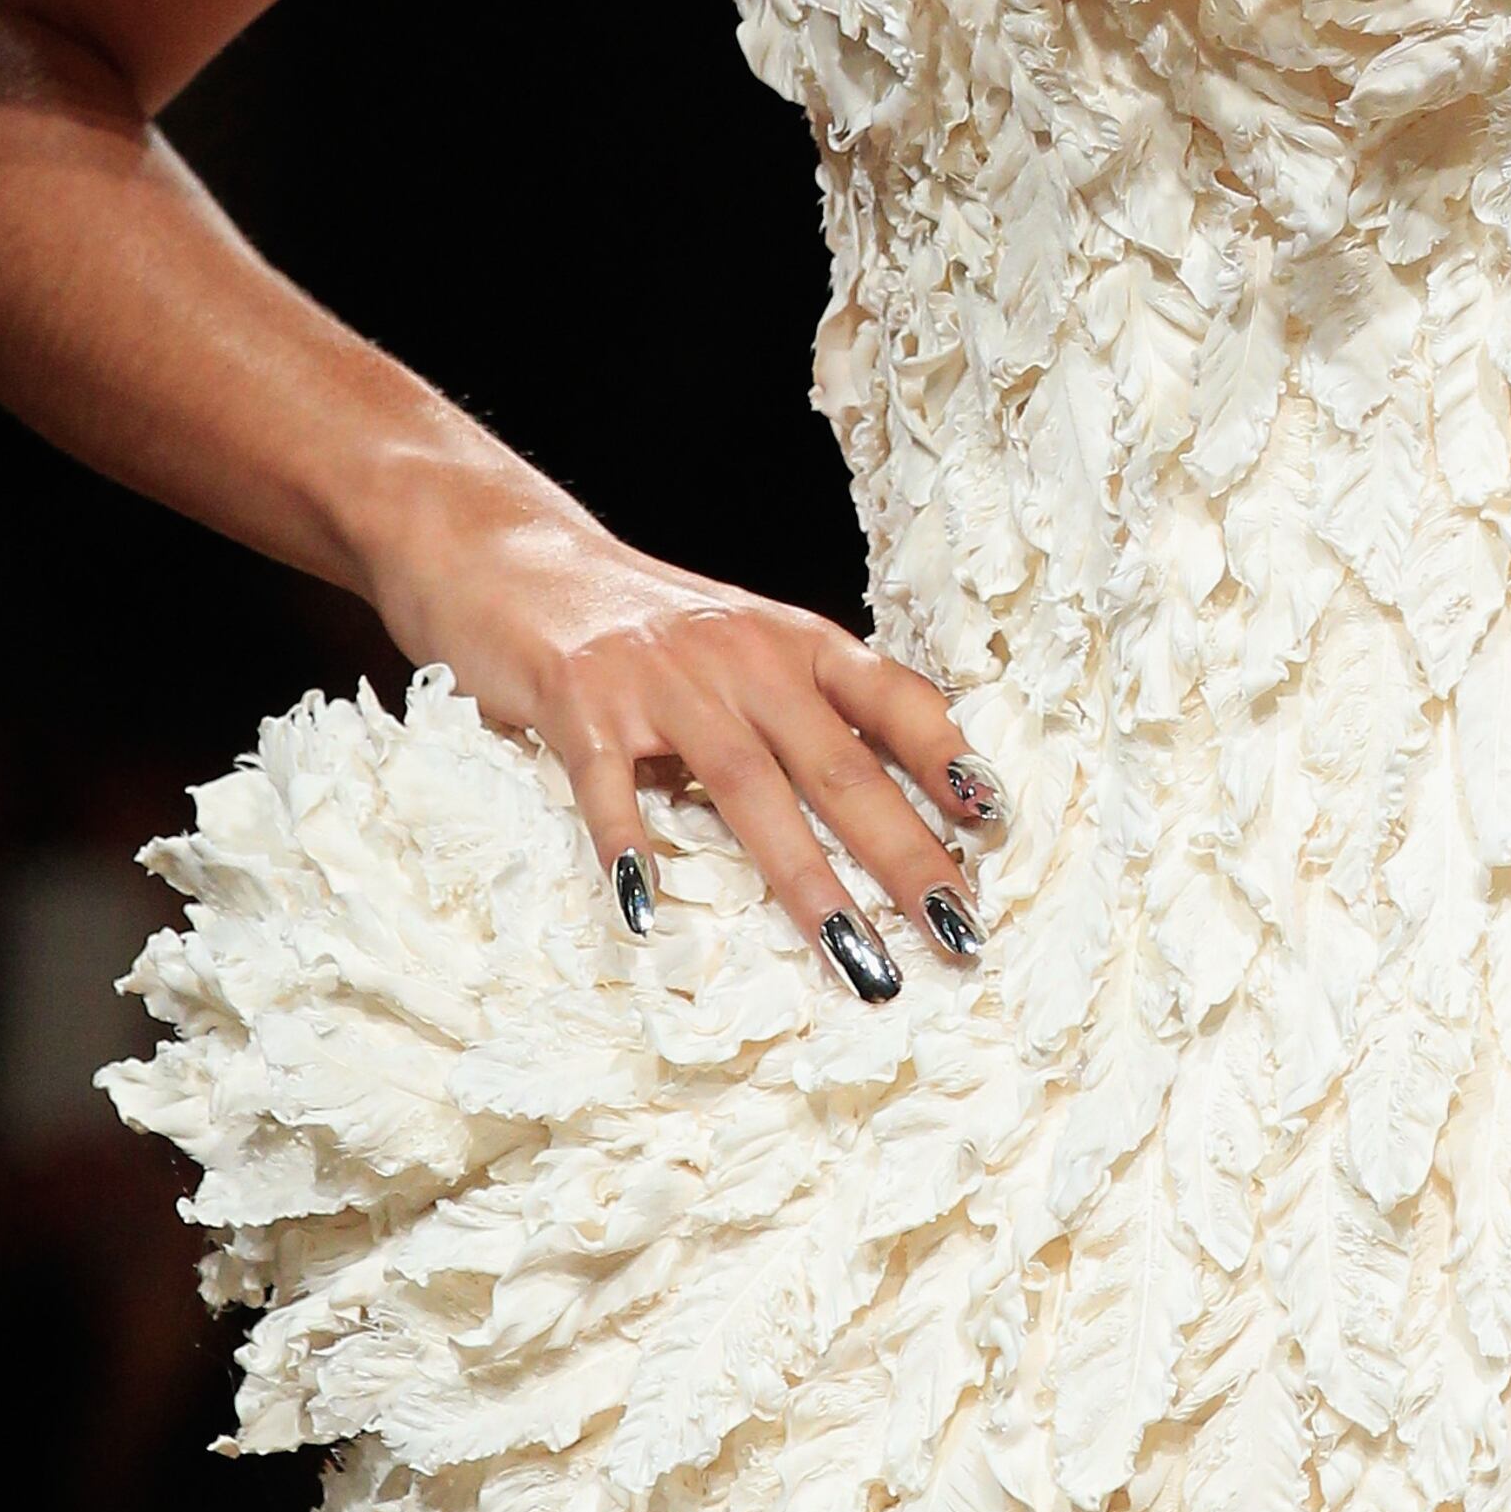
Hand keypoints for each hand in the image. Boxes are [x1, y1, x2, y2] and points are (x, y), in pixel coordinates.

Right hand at [364, 464, 999, 999]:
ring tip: (856, 960)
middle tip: (960, 934)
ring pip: (748, 791)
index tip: (996, 823)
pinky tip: (645, 916)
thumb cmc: (643, 621)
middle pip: (839, 767)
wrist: (514, 552)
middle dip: (907, 858)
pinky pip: (606, 789)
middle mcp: (743, 657)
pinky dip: (628, 849)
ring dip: (808, 883)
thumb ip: (805, 707)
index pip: (893, 699)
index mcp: (794, 641)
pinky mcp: (578, 704)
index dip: (948, 759)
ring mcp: (661, 681)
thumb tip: (896, 795)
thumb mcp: (744, 645)